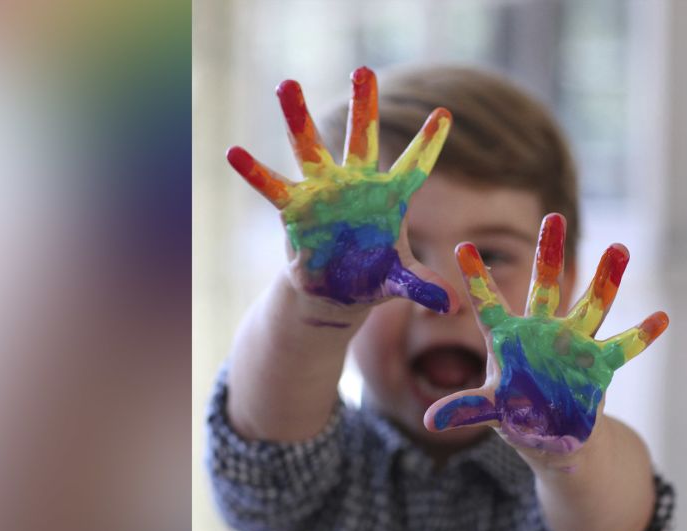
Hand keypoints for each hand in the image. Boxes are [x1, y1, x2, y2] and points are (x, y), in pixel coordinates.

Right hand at [226, 66, 457, 313]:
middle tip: (363, 69)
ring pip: (310, 149)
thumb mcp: (399, 282)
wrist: (335, 292)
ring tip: (285, 84)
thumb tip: (452, 305)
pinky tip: (234, 152)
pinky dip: (254, 172)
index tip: (446, 114)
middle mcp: (356, 185)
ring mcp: (323, 192)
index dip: (428, 142)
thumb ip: (423, 286)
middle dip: (362, 105)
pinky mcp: (295, 210)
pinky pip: (273, 187)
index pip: (414, 166)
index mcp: (389, 197)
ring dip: (298, 118)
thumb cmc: (372, 278)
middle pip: (361, 139)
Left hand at [424, 214, 668, 453]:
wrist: (554, 436)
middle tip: (553, 216)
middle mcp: (541, 331)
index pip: (487, 304)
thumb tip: (430, 421)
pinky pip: (622, 347)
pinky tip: (661, 318)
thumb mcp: (490, 410)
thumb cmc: (516, 415)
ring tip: (620, 248)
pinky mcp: (598, 363)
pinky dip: (641, 336)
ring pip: (589, 305)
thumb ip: (465, 410)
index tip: (461, 245)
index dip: (476, 278)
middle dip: (549, 253)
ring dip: (606, 280)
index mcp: (507, 339)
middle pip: (545, 286)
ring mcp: (572, 343)